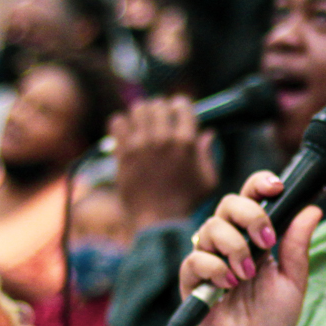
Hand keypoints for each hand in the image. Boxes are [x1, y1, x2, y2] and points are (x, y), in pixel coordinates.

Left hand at [111, 98, 217, 232]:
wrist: (158, 221)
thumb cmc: (187, 202)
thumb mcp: (208, 180)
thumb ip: (208, 154)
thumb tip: (208, 134)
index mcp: (186, 142)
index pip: (181, 104)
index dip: (180, 106)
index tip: (178, 112)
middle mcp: (162, 138)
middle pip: (158, 103)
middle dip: (161, 108)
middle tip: (160, 119)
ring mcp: (140, 144)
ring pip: (138, 108)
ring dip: (142, 114)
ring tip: (143, 125)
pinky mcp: (123, 153)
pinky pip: (117, 122)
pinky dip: (122, 124)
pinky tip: (127, 133)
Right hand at [178, 170, 320, 325]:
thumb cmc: (271, 320)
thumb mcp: (294, 283)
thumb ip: (298, 247)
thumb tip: (313, 209)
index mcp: (255, 238)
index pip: (252, 198)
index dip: (261, 184)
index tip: (277, 187)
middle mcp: (230, 242)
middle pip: (229, 203)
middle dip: (251, 215)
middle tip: (267, 241)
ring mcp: (209, 259)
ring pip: (211, 227)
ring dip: (235, 247)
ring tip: (247, 275)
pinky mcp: (191, 279)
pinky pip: (196, 258)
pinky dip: (214, 268)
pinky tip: (228, 286)